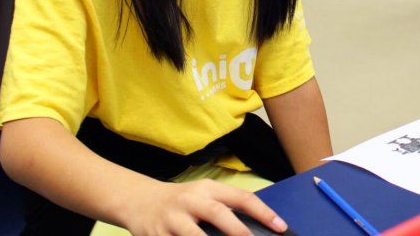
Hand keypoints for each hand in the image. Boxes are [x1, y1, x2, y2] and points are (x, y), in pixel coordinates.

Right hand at [123, 179, 287, 235]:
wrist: (139, 200)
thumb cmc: (180, 202)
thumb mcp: (202, 197)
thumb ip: (224, 210)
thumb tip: (254, 231)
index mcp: (208, 189)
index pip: (241, 197)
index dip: (263, 212)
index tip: (280, 227)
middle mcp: (191, 200)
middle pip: (218, 214)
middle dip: (238, 231)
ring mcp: (173, 219)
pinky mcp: (157, 235)